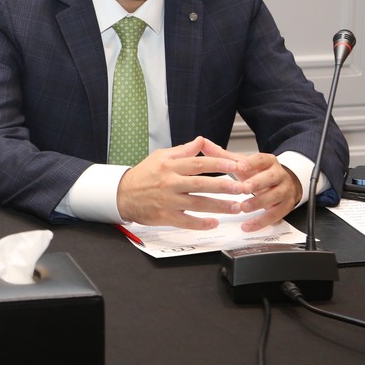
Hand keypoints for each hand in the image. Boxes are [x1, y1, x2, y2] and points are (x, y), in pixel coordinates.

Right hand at [116, 136, 245, 228]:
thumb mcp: (160, 156)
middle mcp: (169, 182)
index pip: (199, 163)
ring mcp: (167, 201)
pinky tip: (214, 222)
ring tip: (236, 206)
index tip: (237, 166)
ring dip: (219, 206)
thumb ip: (183, 151)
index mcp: (169, 165)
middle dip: (225, 187)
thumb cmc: (143, 175)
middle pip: (202, 184)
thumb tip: (201, 141)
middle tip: (243, 188)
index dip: (220, 165)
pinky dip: (202, 223)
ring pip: (198, 204)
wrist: (122, 194)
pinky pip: (187, 221)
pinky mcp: (165, 216)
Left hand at [201, 139, 301, 232]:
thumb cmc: (257, 173)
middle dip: (257, 183)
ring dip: (259, 203)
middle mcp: (278, 174)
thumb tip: (202, 142)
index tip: (240, 167)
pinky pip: (276, 214)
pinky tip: (248, 225)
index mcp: (267, 161)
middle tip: (243, 189)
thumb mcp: (242, 164)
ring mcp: (284, 190)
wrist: (281, 184)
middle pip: (270, 177)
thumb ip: (222, 155)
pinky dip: (262, 221)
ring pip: (275, 196)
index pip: (260, 159)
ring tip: (243, 208)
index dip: (251, 163)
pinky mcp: (286, 206)